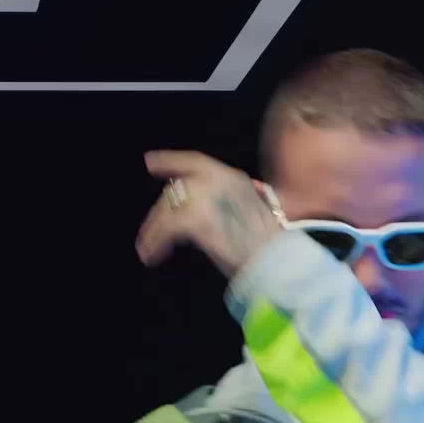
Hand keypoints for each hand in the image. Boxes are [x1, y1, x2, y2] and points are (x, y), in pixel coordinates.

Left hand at [135, 150, 280, 277]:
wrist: (276, 261)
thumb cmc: (268, 246)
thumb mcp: (249, 211)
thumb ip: (224, 203)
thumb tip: (198, 208)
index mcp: (233, 177)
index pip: (194, 161)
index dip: (169, 160)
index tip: (149, 162)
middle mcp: (218, 180)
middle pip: (176, 190)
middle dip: (159, 213)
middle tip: (148, 234)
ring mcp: (206, 197)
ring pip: (167, 209)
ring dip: (154, 230)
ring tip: (148, 250)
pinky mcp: (196, 218)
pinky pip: (166, 228)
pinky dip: (156, 242)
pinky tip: (153, 255)